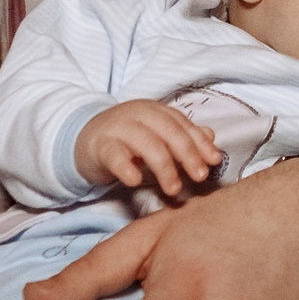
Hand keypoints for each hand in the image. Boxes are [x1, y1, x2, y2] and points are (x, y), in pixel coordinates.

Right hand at [76, 100, 222, 198]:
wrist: (84, 139)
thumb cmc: (126, 140)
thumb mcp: (156, 134)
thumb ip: (182, 135)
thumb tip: (211, 136)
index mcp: (155, 111)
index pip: (182, 125)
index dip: (200, 143)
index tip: (214, 162)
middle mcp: (139, 114)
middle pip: (169, 132)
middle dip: (188, 154)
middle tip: (200, 177)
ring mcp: (118, 128)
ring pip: (146, 144)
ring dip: (164, 167)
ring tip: (173, 189)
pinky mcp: (101, 146)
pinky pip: (115, 156)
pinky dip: (126, 167)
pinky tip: (135, 181)